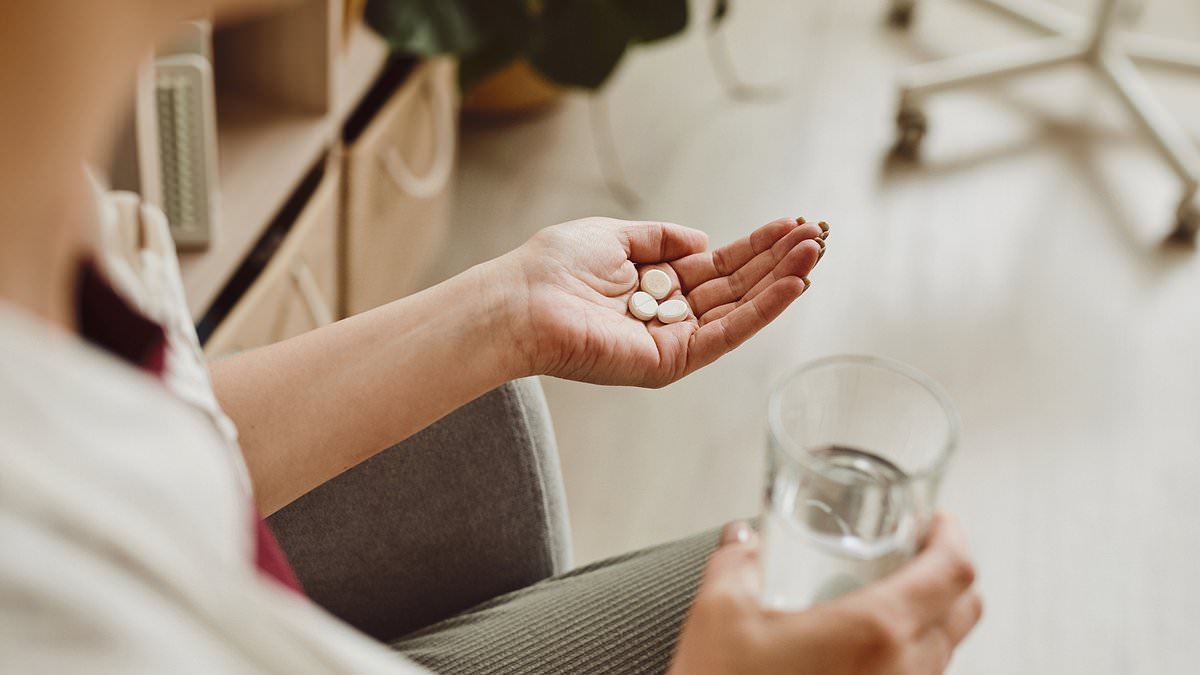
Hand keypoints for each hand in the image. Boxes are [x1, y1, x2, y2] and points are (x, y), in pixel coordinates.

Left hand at [499, 216, 825, 386]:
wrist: (522, 301)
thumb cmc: (555, 267)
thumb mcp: (614, 236)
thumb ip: (660, 238)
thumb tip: (704, 240)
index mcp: (656, 285)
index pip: (719, 267)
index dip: (756, 247)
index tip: (792, 226)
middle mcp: (669, 315)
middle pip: (737, 287)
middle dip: (779, 261)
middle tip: (818, 236)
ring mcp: (673, 341)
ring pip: (739, 310)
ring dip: (781, 281)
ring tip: (815, 252)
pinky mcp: (671, 361)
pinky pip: (726, 334)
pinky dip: (761, 311)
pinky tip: (791, 285)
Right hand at [669, 515, 981, 674]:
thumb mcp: (719, 615)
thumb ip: (737, 562)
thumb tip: (743, 539)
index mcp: (876, 631)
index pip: (952, 572)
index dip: (952, 536)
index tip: (935, 521)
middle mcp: (904, 671)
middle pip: (964, 610)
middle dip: (946, 572)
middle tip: (913, 552)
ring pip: (943, 651)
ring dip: (927, 617)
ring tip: (878, 599)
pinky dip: (905, 655)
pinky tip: (858, 649)